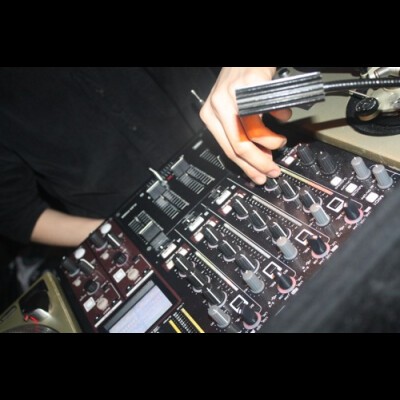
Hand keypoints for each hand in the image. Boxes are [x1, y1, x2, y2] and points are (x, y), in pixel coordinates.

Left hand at [200, 67, 291, 184]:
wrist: (245, 57)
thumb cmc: (239, 81)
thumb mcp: (230, 109)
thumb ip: (239, 132)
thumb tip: (256, 158)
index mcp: (210, 116)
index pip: (228, 151)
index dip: (247, 168)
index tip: (259, 177)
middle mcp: (218, 106)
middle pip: (239, 147)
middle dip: (260, 163)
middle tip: (272, 169)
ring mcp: (234, 96)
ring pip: (254, 134)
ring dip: (272, 143)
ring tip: (278, 141)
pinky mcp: (251, 87)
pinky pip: (270, 112)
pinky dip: (280, 117)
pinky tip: (282, 117)